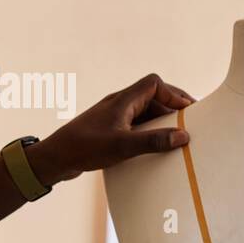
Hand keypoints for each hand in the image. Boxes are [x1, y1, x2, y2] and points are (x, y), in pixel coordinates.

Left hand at [27, 73, 194, 185]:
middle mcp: (119, 105)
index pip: (154, 83)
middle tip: (189, 124)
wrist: (54, 159)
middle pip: (152, 97)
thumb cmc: (84, 148)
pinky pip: (136, 126)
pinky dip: (148, 133)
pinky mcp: (109, 131)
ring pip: (144, 113)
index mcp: (123, 100)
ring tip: (176, 137)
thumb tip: (183, 136)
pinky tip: (154, 148)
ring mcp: (114, 118)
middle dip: (172, 108)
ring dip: (161, 122)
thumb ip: (153, 141)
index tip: (188, 112)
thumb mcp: (122, 146)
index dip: (173, 94)